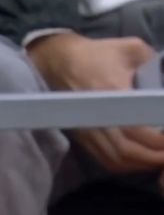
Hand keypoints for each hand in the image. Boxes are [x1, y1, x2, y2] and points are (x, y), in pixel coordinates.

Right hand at [28, 33, 163, 172]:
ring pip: (117, 159)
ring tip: (160, 158)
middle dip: (154, 156)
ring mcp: (89, 131)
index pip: (136, 127)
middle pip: (127, 150)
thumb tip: (163, 80)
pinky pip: (107, 160)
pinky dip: (126, 165)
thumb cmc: (97, 55)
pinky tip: (140, 160)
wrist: (61, 64)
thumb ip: (154, 63)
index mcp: (111, 92)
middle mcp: (97, 117)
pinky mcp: (85, 139)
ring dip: (141, 164)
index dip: (158, 140)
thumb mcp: (132, 49)